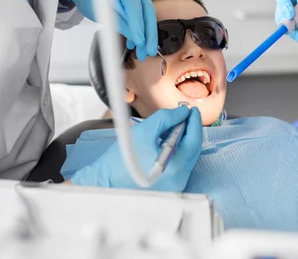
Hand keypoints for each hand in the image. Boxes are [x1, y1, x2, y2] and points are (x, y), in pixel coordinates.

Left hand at [62, 0, 157, 60]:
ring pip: (148, 13)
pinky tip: (137, 42)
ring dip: (148, 34)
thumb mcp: (99, 11)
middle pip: (146, 9)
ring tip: (143, 51)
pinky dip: (143, 28)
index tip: (139, 40)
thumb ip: (118, 23)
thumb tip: (133, 37)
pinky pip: (145, 13)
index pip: (133, 4)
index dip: (137, 24)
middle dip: (149, 33)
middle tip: (148, 51)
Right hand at [70, 106, 202, 191]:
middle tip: (184, 115)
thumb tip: (182, 112)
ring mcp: (176, 186)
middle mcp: (179, 180)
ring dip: (184, 141)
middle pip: (194, 150)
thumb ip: (166, 119)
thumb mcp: (144, 131)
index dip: (194, 122)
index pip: (194, 140)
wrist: (103, 183)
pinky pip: (181, 166)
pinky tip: (169, 143)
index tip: (191, 109)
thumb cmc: (120, 158)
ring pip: (188, 158)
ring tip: (175, 127)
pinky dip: (179, 152)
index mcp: (175, 167)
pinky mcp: (170, 188)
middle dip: (190, 130)